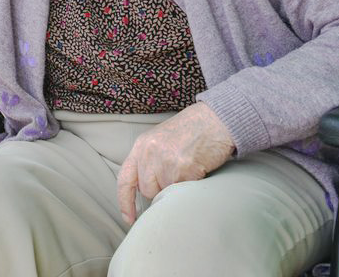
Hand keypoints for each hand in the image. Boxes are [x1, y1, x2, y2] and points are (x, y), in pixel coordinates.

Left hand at [116, 101, 233, 224]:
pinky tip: (198, 168)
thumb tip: (146, 190)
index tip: (129, 218)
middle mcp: (149, 153)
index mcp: (141, 146)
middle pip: (148, 190)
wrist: (213, 120)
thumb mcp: (160, 141)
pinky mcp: (183, 167)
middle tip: (177, 174)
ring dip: (178, 187)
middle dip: (161, 190)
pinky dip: (192, 184)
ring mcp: (165, 160)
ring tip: (189, 167)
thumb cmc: (190, 131)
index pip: (125, 179)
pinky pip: (184, 189)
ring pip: (167, 192)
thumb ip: (149, 162)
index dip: (124, 201)